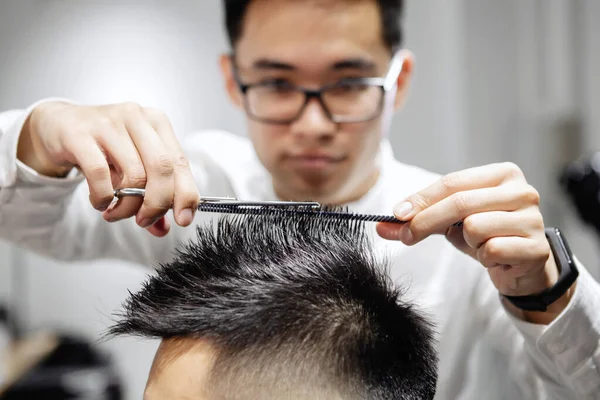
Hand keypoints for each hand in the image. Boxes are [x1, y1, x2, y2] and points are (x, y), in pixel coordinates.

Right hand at [18, 101, 199, 236]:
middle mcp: (136, 118)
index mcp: (157, 122)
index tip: (184, 219)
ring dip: (127, 206)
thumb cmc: (103, 146)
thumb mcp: (132, 168)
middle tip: (145, 221)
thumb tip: (163, 229)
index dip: (186, 194)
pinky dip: (103, 197)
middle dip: (158, 203)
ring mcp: (108, 123)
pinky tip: (100, 203)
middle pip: (162, 168)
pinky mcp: (80, 135)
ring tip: (116, 213)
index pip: (180, 163)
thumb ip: (151, 196)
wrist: (57, 125)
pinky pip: (100, 175)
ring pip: (134, 175)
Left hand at [376, 162, 561, 299]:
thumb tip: (382, 225)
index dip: (421, 199)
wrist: (523, 265)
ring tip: (479, 244)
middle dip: (426, 221)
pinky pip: (492, 250)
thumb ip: (418, 220)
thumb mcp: (450, 222)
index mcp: (502, 174)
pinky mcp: (536, 247)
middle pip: (459, 202)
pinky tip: (495, 256)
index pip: (452, 182)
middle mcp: (522, 191)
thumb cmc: (487, 234)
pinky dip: (484, 257)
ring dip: (467, 242)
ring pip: (474, 227)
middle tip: (408, 236)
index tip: (397, 214)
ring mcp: (532, 219)